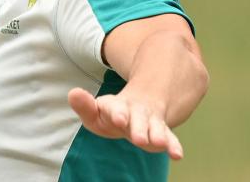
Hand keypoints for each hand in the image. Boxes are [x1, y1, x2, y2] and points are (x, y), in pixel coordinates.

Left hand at [68, 87, 183, 159]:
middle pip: (137, 119)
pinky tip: (177, 154)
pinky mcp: (160, 131)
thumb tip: (72, 93)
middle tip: (138, 139)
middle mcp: (136, 111)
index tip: (118, 119)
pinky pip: (169, 137)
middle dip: (138, 128)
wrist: (142, 104)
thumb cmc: (113, 113)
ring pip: (155, 127)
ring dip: (156, 135)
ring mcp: (150, 121)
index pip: (115, 108)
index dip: (117, 112)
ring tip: (158, 143)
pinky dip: (173, 145)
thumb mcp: (97, 111)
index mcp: (117, 106)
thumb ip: (85, 106)